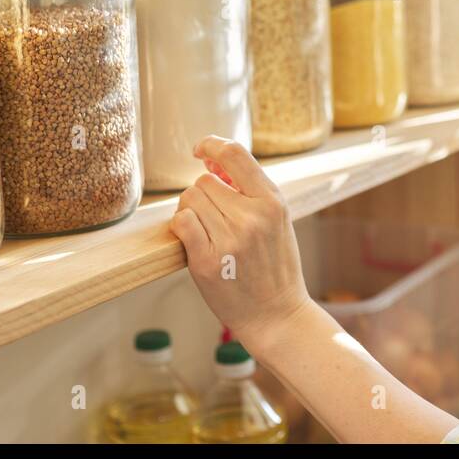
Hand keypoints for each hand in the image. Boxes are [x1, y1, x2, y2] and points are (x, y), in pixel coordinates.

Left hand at [169, 136, 312, 351]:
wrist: (277, 314)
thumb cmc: (276, 266)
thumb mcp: (278, 220)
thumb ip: (252, 191)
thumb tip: (214, 162)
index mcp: (273, 202)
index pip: (235, 154)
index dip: (212, 144)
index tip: (201, 150)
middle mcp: (252, 217)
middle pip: (204, 181)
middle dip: (203, 193)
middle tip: (213, 215)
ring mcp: (229, 240)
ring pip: (189, 199)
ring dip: (191, 210)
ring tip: (208, 230)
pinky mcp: (207, 262)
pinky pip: (181, 223)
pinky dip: (182, 226)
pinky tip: (194, 239)